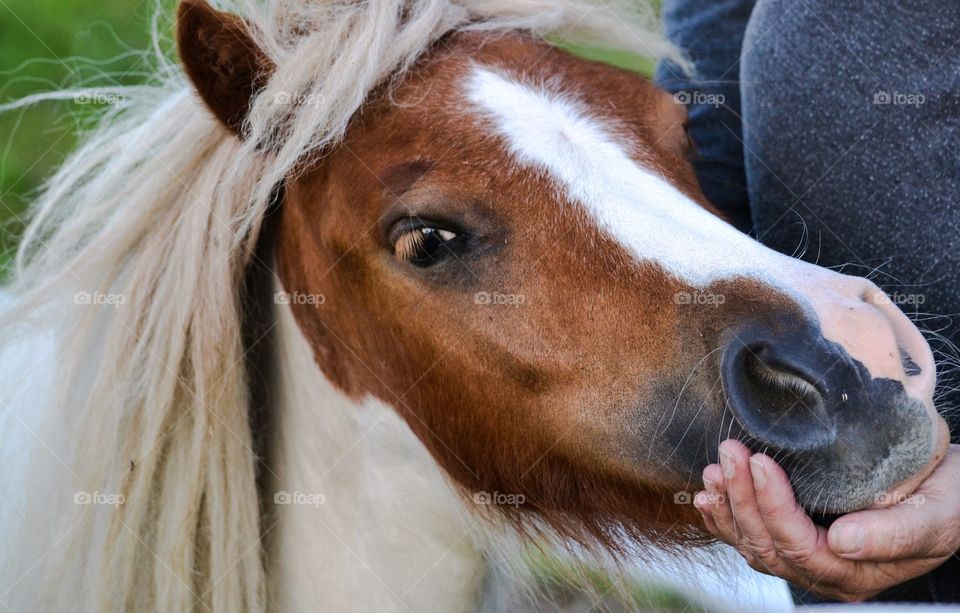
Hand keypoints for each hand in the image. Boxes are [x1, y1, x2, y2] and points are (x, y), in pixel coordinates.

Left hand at [694, 440, 959, 601]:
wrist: (950, 494)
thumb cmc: (948, 501)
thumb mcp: (936, 515)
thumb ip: (893, 534)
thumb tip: (843, 542)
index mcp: (857, 573)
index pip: (800, 545)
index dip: (773, 505)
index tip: (761, 461)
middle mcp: (826, 574)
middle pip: (768, 544)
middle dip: (742, 497)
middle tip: (731, 450)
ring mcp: (807, 561)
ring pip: (752, 543)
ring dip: (728, 507)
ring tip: (714, 470)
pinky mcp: (795, 541)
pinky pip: (750, 538)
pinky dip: (724, 519)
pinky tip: (708, 496)